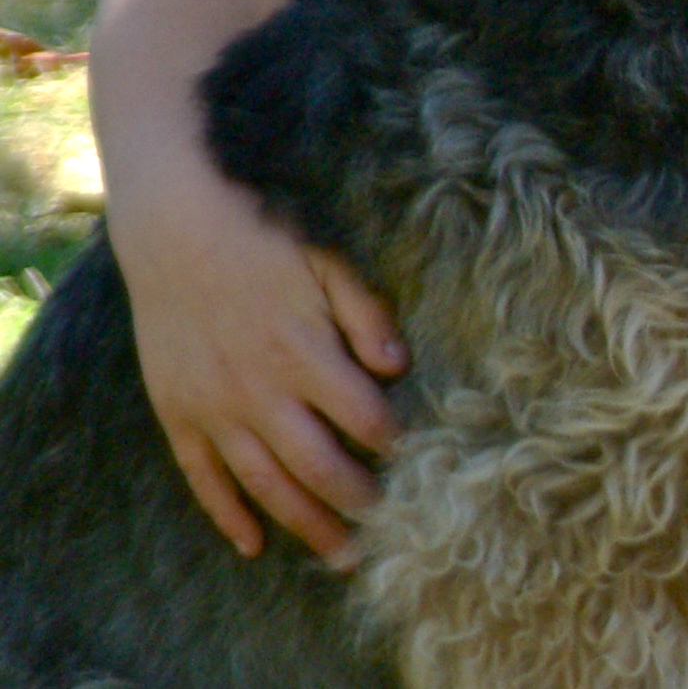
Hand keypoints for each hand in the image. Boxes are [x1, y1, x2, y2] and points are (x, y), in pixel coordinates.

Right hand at [118, 172, 407, 562]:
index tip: (413, 455)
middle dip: (356, 501)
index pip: (361, 415)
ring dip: (305, 524)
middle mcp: (259, 390)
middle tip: (387, 527)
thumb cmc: (261, 241)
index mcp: (303, 350)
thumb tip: (400, 368)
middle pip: (316, 466)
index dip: (391, 439)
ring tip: (341, 555)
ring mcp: (214, 408)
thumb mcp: (326, 262)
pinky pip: (205, 480)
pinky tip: (254, 544)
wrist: (174, 232)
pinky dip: (229, 517)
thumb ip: (366, 315)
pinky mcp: (178, 415)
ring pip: (265, 485)